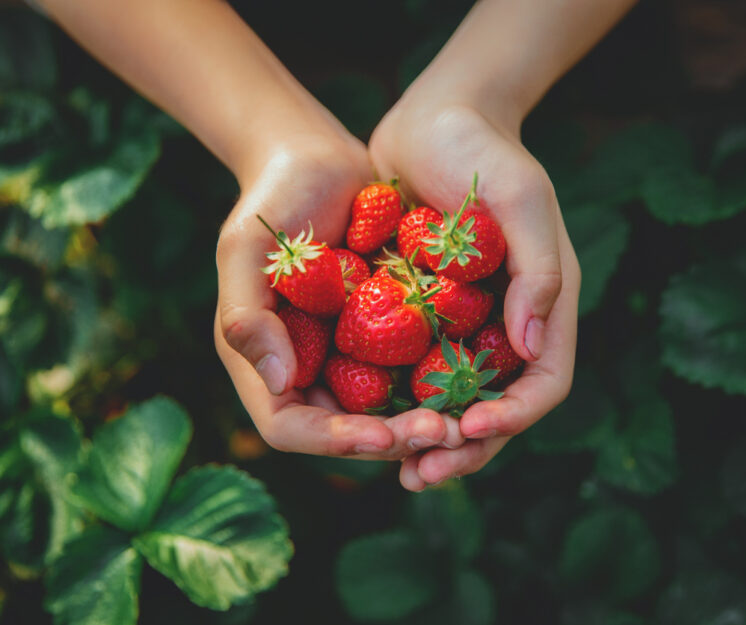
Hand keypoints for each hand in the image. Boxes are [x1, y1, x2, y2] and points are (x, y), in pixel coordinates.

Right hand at [215, 133, 463, 459]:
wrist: (318, 161)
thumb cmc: (273, 199)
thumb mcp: (246, 250)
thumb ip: (247, 315)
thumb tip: (276, 383)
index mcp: (264, 361)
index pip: (290, 426)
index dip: (334, 440)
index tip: (384, 436)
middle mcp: (305, 368)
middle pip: (345, 430)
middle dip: (392, 438)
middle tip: (444, 432)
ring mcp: (345, 354)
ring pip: (383, 410)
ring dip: (421, 420)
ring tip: (464, 419)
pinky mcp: (382, 333)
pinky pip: (408, 370)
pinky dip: (436, 383)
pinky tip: (474, 381)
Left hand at [369, 102, 580, 489]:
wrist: (433, 119)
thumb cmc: (483, 152)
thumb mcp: (521, 199)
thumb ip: (539, 271)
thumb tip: (533, 348)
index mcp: (543, 304)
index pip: (543, 382)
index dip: (512, 416)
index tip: (468, 426)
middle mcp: (507, 324)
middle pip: (497, 406)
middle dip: (466, 446)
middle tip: (422, 474)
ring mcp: (466, 323)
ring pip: (454, 399)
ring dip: (430, 438)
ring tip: (397, 468)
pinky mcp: (423, 314)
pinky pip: (414, 370)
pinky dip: (398, 401)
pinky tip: (366, 420)